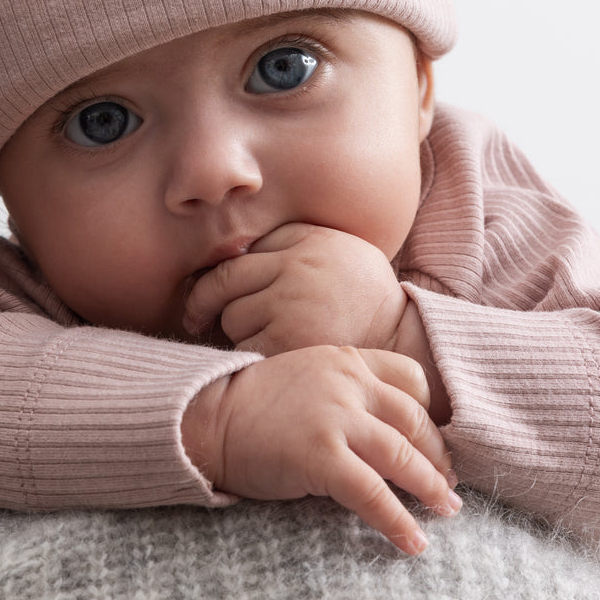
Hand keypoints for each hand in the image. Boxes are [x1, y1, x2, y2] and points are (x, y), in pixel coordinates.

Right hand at [182, 345, 459, 555]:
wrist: (204, 417)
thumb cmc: (250, 406)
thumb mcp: (304, 378)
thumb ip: (343, 394)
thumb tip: (382, 436)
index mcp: (346, 359)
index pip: (411, 378)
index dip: (431, 413)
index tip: (437, 440)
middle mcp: (348, 383)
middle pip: (414, 420)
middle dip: (438, 456)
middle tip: (450, 483)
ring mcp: (336, 418)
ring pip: (402, 456)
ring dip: (431, 488)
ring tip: (447, 510)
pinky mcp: (321, 456)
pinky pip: (373, 493)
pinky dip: (399, 521)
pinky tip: (414, 542)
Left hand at [184, 224, 406, 355]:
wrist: (402, 341)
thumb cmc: (363, 298)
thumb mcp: (338, 249)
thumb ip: (292, 242)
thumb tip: (231, 248)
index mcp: (306, 240)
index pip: (240, 252)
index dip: (218, 275)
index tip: (210, 291)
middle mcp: (297, 266)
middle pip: (223, 281)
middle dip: (204, 302)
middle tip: (196, 317)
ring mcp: (292, 304)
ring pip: (231, 317)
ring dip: (235, 332)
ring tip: (261, 338)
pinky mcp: (289, 343)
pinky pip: (243, 349)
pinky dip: (246, 358)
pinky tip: (265, 359)